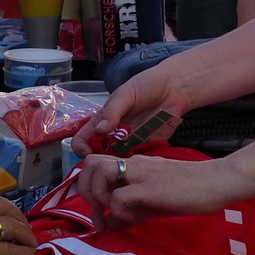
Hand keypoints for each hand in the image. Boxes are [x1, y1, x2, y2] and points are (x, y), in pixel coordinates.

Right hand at [72, 65, 186, 157]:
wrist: (173, 88)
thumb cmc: (146, 85)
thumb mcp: (125, 94)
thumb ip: (112, 112)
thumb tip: (99, 131)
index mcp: (103, 120)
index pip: (83, 138)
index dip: (81, 148)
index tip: (88, 155)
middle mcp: (113, 134)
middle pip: (97, 154)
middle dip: (97, 163)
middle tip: (105, 168)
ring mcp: (128, 142)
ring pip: (114, 161)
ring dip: (114, 167)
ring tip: (119, 169)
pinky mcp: (144, 147)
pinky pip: (134, 161)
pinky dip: (131, 165)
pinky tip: (134, 166)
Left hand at [76, 152, 235, 229]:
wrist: (217, 182)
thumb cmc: (189, 192)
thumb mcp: (153, 202)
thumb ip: (131, 211)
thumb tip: (108, 225)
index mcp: (132, 166)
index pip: (95, 164)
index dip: (88, 187)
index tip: (99, 212)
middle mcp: (131, 165)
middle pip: (89, 163)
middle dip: (85, 191)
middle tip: (100, 214)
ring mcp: (140, 173)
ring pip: (99, 171)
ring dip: (99, 196)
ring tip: (113, 214)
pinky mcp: (149, 187)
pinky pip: (119, 196)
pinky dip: (119, 210)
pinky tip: (132, 218)